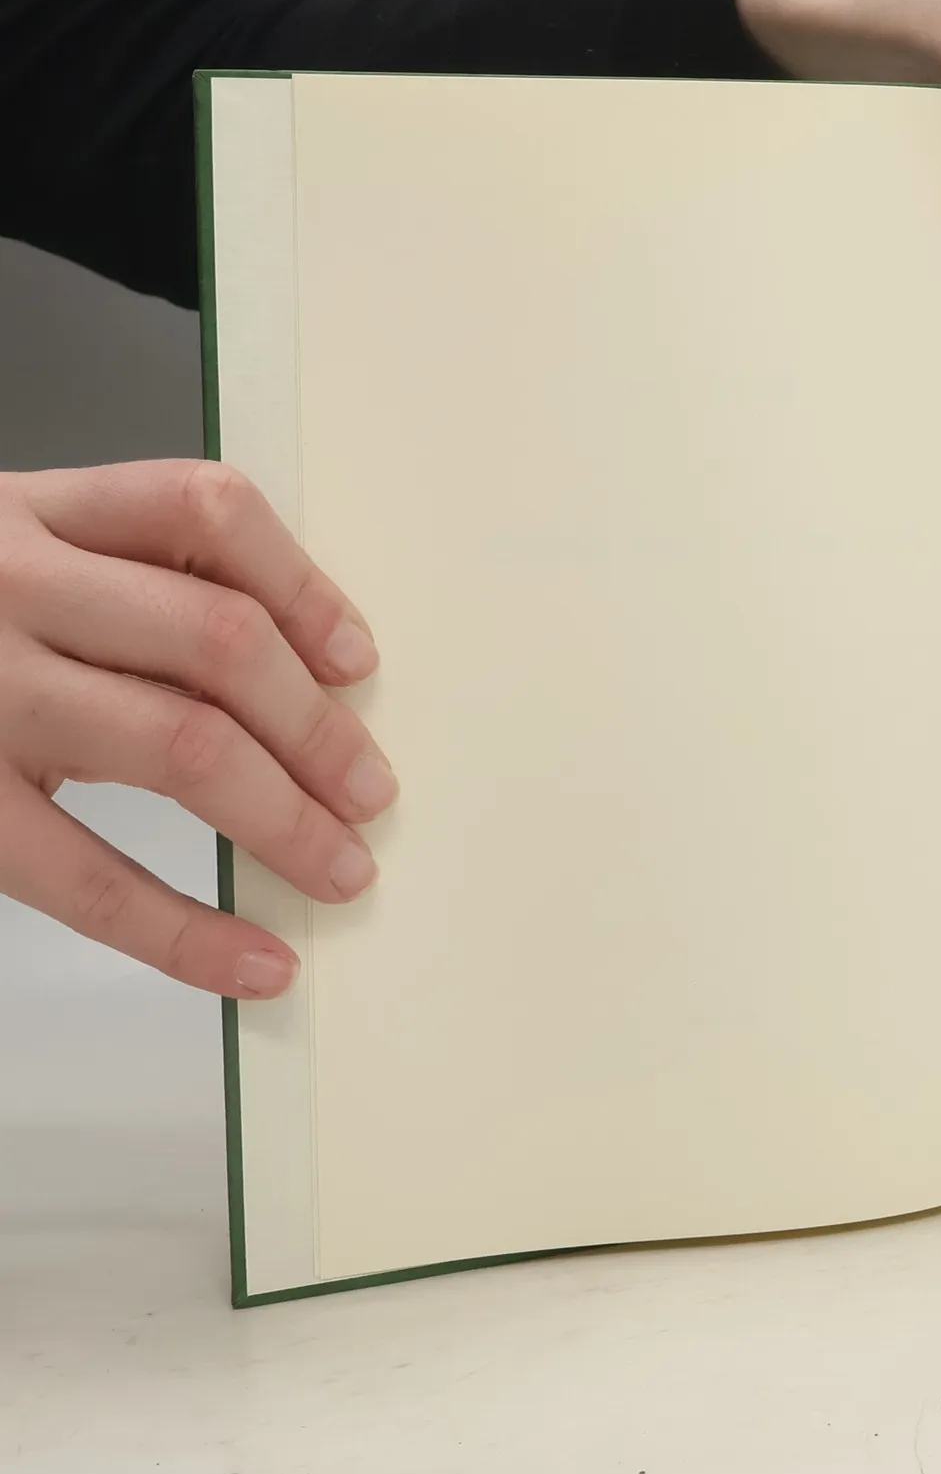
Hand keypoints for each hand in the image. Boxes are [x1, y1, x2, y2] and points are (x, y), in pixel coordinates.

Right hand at [0, 462, 393, 997]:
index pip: (203, 512)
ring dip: (284, 819)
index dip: (303, 586)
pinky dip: (185, 930)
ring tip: (339, 870)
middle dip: (316, 728)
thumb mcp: (18, 561)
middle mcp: (9, 585)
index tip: (359, 661)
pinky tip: (251, 961)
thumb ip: (129, 586)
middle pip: (217, 639)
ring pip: (178, 744)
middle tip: (371, 794)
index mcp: (38, 513)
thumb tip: (309, 681)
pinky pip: (86, 875)